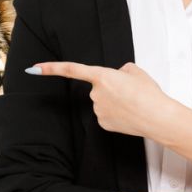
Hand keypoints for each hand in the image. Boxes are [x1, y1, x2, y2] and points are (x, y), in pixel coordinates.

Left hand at [28, 61, 176, 138]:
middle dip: (112, 88)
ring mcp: (97, 110)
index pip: (71, 70)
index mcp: (102, 76)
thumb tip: (117, 75)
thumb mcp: (136, 72)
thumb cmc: (149, 93)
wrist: (158, 117)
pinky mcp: (102, 123)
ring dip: (116, 101)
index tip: (33, 68)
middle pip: (99, 87)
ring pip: (104, 102)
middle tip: (131, 93)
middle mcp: (95, 93)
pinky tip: (129, 115)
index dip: (50, 68)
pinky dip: (117, 114)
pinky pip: (107, 114)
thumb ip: (121, 70)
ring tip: (134, 104)